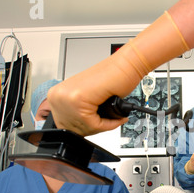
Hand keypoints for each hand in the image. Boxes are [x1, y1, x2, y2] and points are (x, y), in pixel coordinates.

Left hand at [47, 12, 189, 135]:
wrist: (130, 64)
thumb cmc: (118, 78)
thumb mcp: (97, 100)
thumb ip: (86, 113)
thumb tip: (85, 127)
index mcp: (64, 91)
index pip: (66, 124)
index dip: (84, 126)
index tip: (96, 120)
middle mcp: (62, 92)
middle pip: (73, 128)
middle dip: (93, 126)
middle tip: (106, 115)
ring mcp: (69, 95)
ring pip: (82, 127)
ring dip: (100, 124)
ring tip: (110, 111)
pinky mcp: (80, 96)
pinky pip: (91, 123)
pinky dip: (105, 122)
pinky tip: (112, 111)